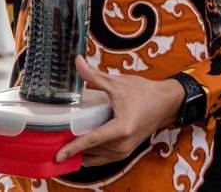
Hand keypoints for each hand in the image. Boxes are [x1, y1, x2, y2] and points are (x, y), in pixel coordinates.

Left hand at [55, 55, 186, 166]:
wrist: (166, 103)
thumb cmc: (145, 93)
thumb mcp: (118, 83)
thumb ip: (94, 75)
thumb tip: (77, 61)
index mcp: (121, 128)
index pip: (91, 141)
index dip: (72, 148)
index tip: (57, 156)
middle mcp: (123, 145)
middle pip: (91, 153)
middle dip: (73, 149)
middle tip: (54, 141)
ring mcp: (125, 151)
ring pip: (96, 158)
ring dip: (82, 153)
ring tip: (65, 143)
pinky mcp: (125, 152)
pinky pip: (104, 158)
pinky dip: (92, 154)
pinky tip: (81, 145)